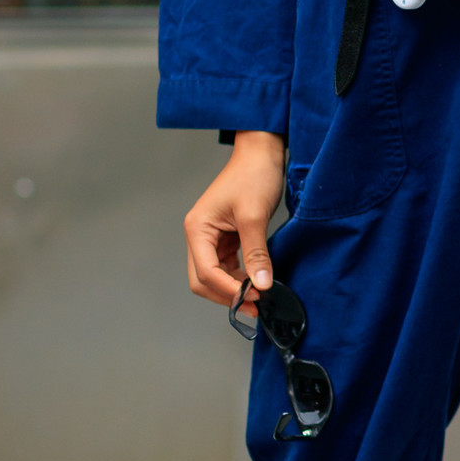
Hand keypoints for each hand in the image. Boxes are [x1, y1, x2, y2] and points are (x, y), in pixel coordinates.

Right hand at [184, 132, 286, 309]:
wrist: (261, 153)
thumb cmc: (253, 176)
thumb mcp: (254, 216)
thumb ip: (256, 253)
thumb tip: (262, 285)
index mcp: (197, 228)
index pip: (206, 272)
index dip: (228, 289)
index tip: (254, 297)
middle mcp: (199, 235)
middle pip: (203, 279)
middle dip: (226, 295)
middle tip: (254, 307)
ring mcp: (211, 238)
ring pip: (215, 276)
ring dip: (234, 289)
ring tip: (259, 300)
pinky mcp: (226, 238)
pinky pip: (227, 266)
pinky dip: (240, 277)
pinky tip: (257, 284)